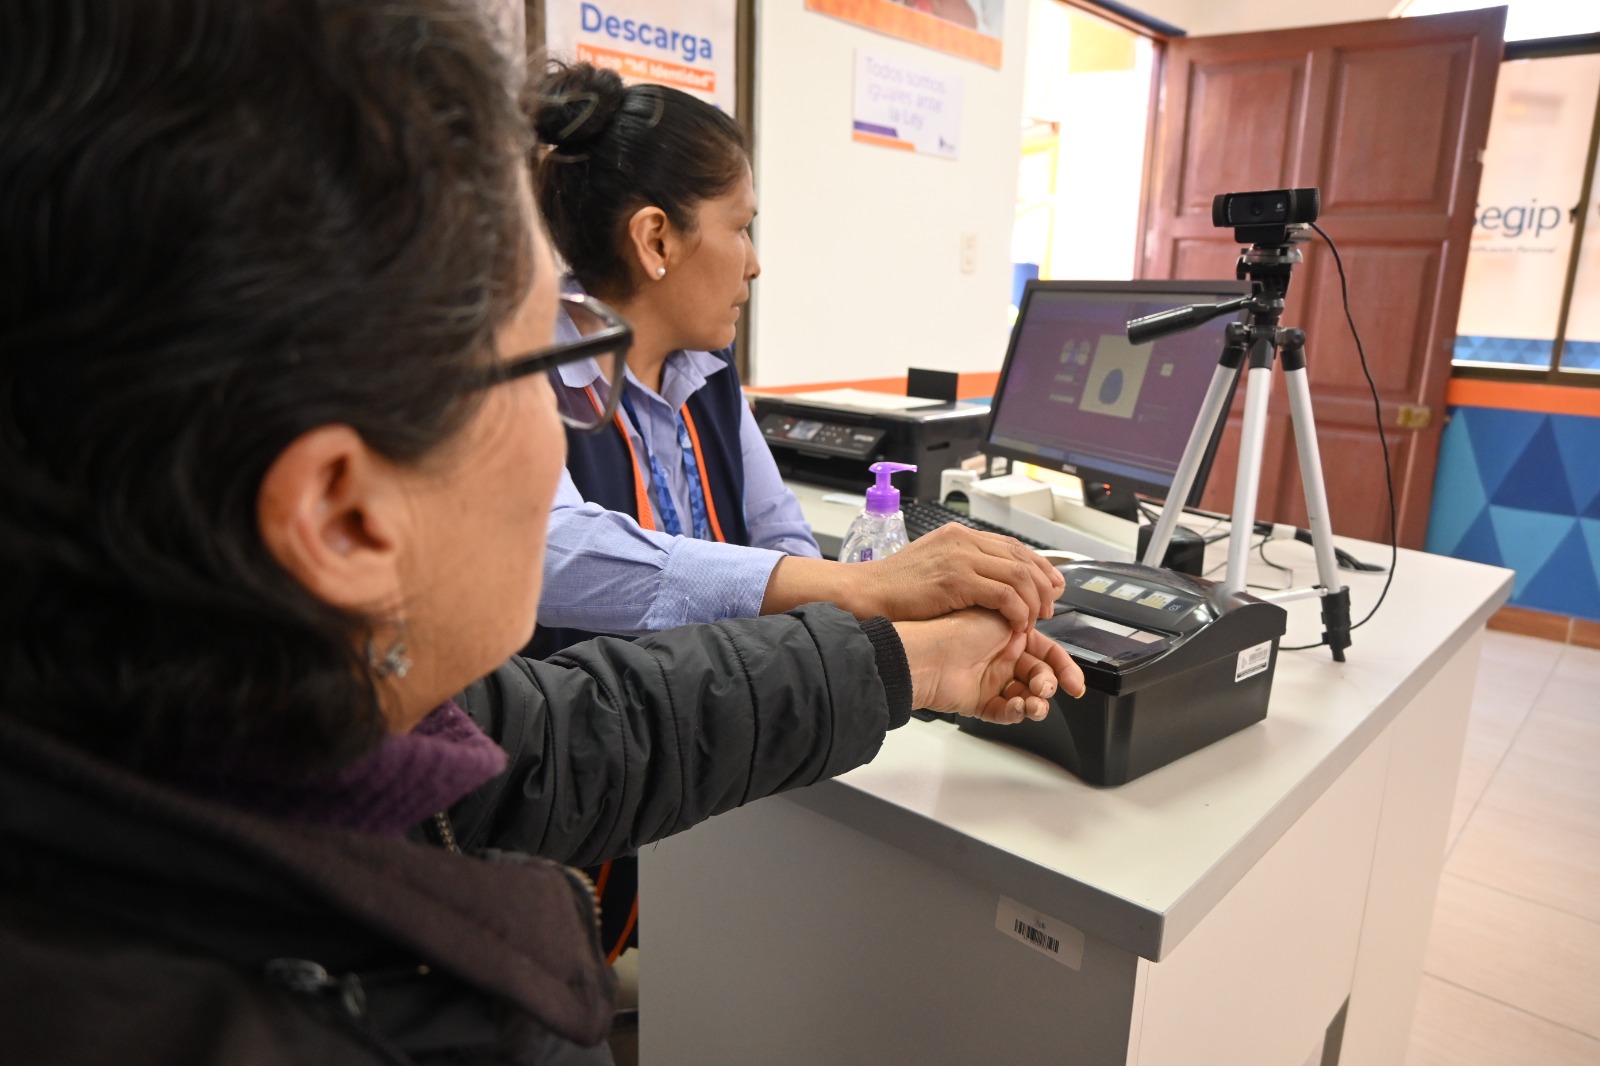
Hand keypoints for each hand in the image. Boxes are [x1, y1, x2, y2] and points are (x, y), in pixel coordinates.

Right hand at [850, 524, 1064, 629]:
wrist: (867, 592)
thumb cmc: (896, 588)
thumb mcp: (935, 568)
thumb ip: (966, 570)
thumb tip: (994, 586)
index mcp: (959, 536)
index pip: (1013, 547)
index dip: (1040, 567)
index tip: (1053, 585)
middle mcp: (963, 541)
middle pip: (1022, 558)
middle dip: (1043, 585)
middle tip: (1049, 608)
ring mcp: (960, 557)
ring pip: (1018, 575)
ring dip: (1033, 601)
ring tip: (1033, 621)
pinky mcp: (956, 579)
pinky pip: (1003, 594)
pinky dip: (1017, 611)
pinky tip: (1016, 624)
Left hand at [894, 609, 1085, 723]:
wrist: (930, 654)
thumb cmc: (960, 629)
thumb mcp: (1004, 612)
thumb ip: (1031, 614)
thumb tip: (1054, 605)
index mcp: (1010, 634)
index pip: (1047, 653)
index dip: (1064, 668)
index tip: (1075, 683)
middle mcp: (1001, 656)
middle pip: (1039, 677)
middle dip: (1049, 685)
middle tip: (1047, 688)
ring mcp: (990, 680)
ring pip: (1025, 697)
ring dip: (1035, 703)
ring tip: (1034, 703)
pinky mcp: (978, 701)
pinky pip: (1004, 711)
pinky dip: (1015, 711)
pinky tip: (1018, 706)